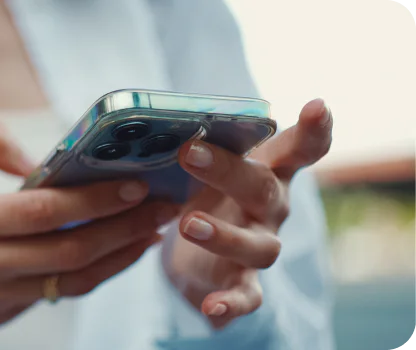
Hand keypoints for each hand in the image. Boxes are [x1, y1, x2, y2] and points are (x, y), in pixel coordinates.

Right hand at [0, 123, 177, 349]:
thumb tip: (38, 158)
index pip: (43, 212)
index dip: (94, 199)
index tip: (134, 183)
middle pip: (69, 252)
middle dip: (124, 229)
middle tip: (161, 206)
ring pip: (70, 283)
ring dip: (118, 257)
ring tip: (148, 231)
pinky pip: (54, 295)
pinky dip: (90, 273)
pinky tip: (112, 250)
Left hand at [163, 98, 332, 328]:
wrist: (197, 253)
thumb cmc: (208, 194)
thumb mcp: (204, 166)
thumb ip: (196, 144)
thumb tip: (153, 122)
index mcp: (266, 171)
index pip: (298, 149)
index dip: (312, 130)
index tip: (316, 106)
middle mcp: (271, 209)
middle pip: (262, 189)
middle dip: (228, 170)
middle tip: (190, 152)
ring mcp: (260, 246)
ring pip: (258, 246)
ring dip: (224, 236)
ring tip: (189, 225)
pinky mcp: (243, 283)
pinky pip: (246, 297)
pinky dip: (231, 304)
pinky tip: (212, 308)